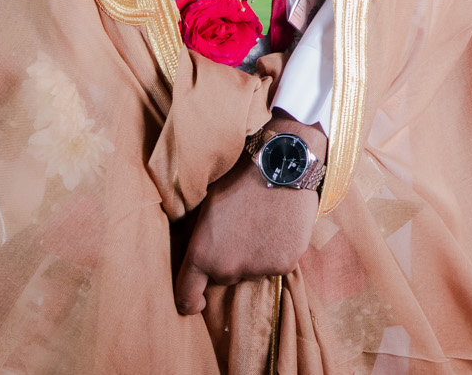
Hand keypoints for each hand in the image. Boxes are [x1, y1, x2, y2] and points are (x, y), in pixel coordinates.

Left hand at [174, 115, 326, 315]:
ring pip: (252, 271)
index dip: (190, 303)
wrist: (280, 166)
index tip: (196, 304)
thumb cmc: (239, 179)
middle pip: (225, 277)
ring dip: (254, 256)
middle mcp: (227, 268)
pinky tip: (279, 226)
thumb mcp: (206, 204)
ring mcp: (257, 268)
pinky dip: (277, 251)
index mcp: (202, 255)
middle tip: (240, 230)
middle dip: (229, 260)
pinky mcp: (284, 264)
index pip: (188, 295)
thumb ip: (197, 235)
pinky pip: (276, 265)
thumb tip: (193, 254)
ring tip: (262, 224)